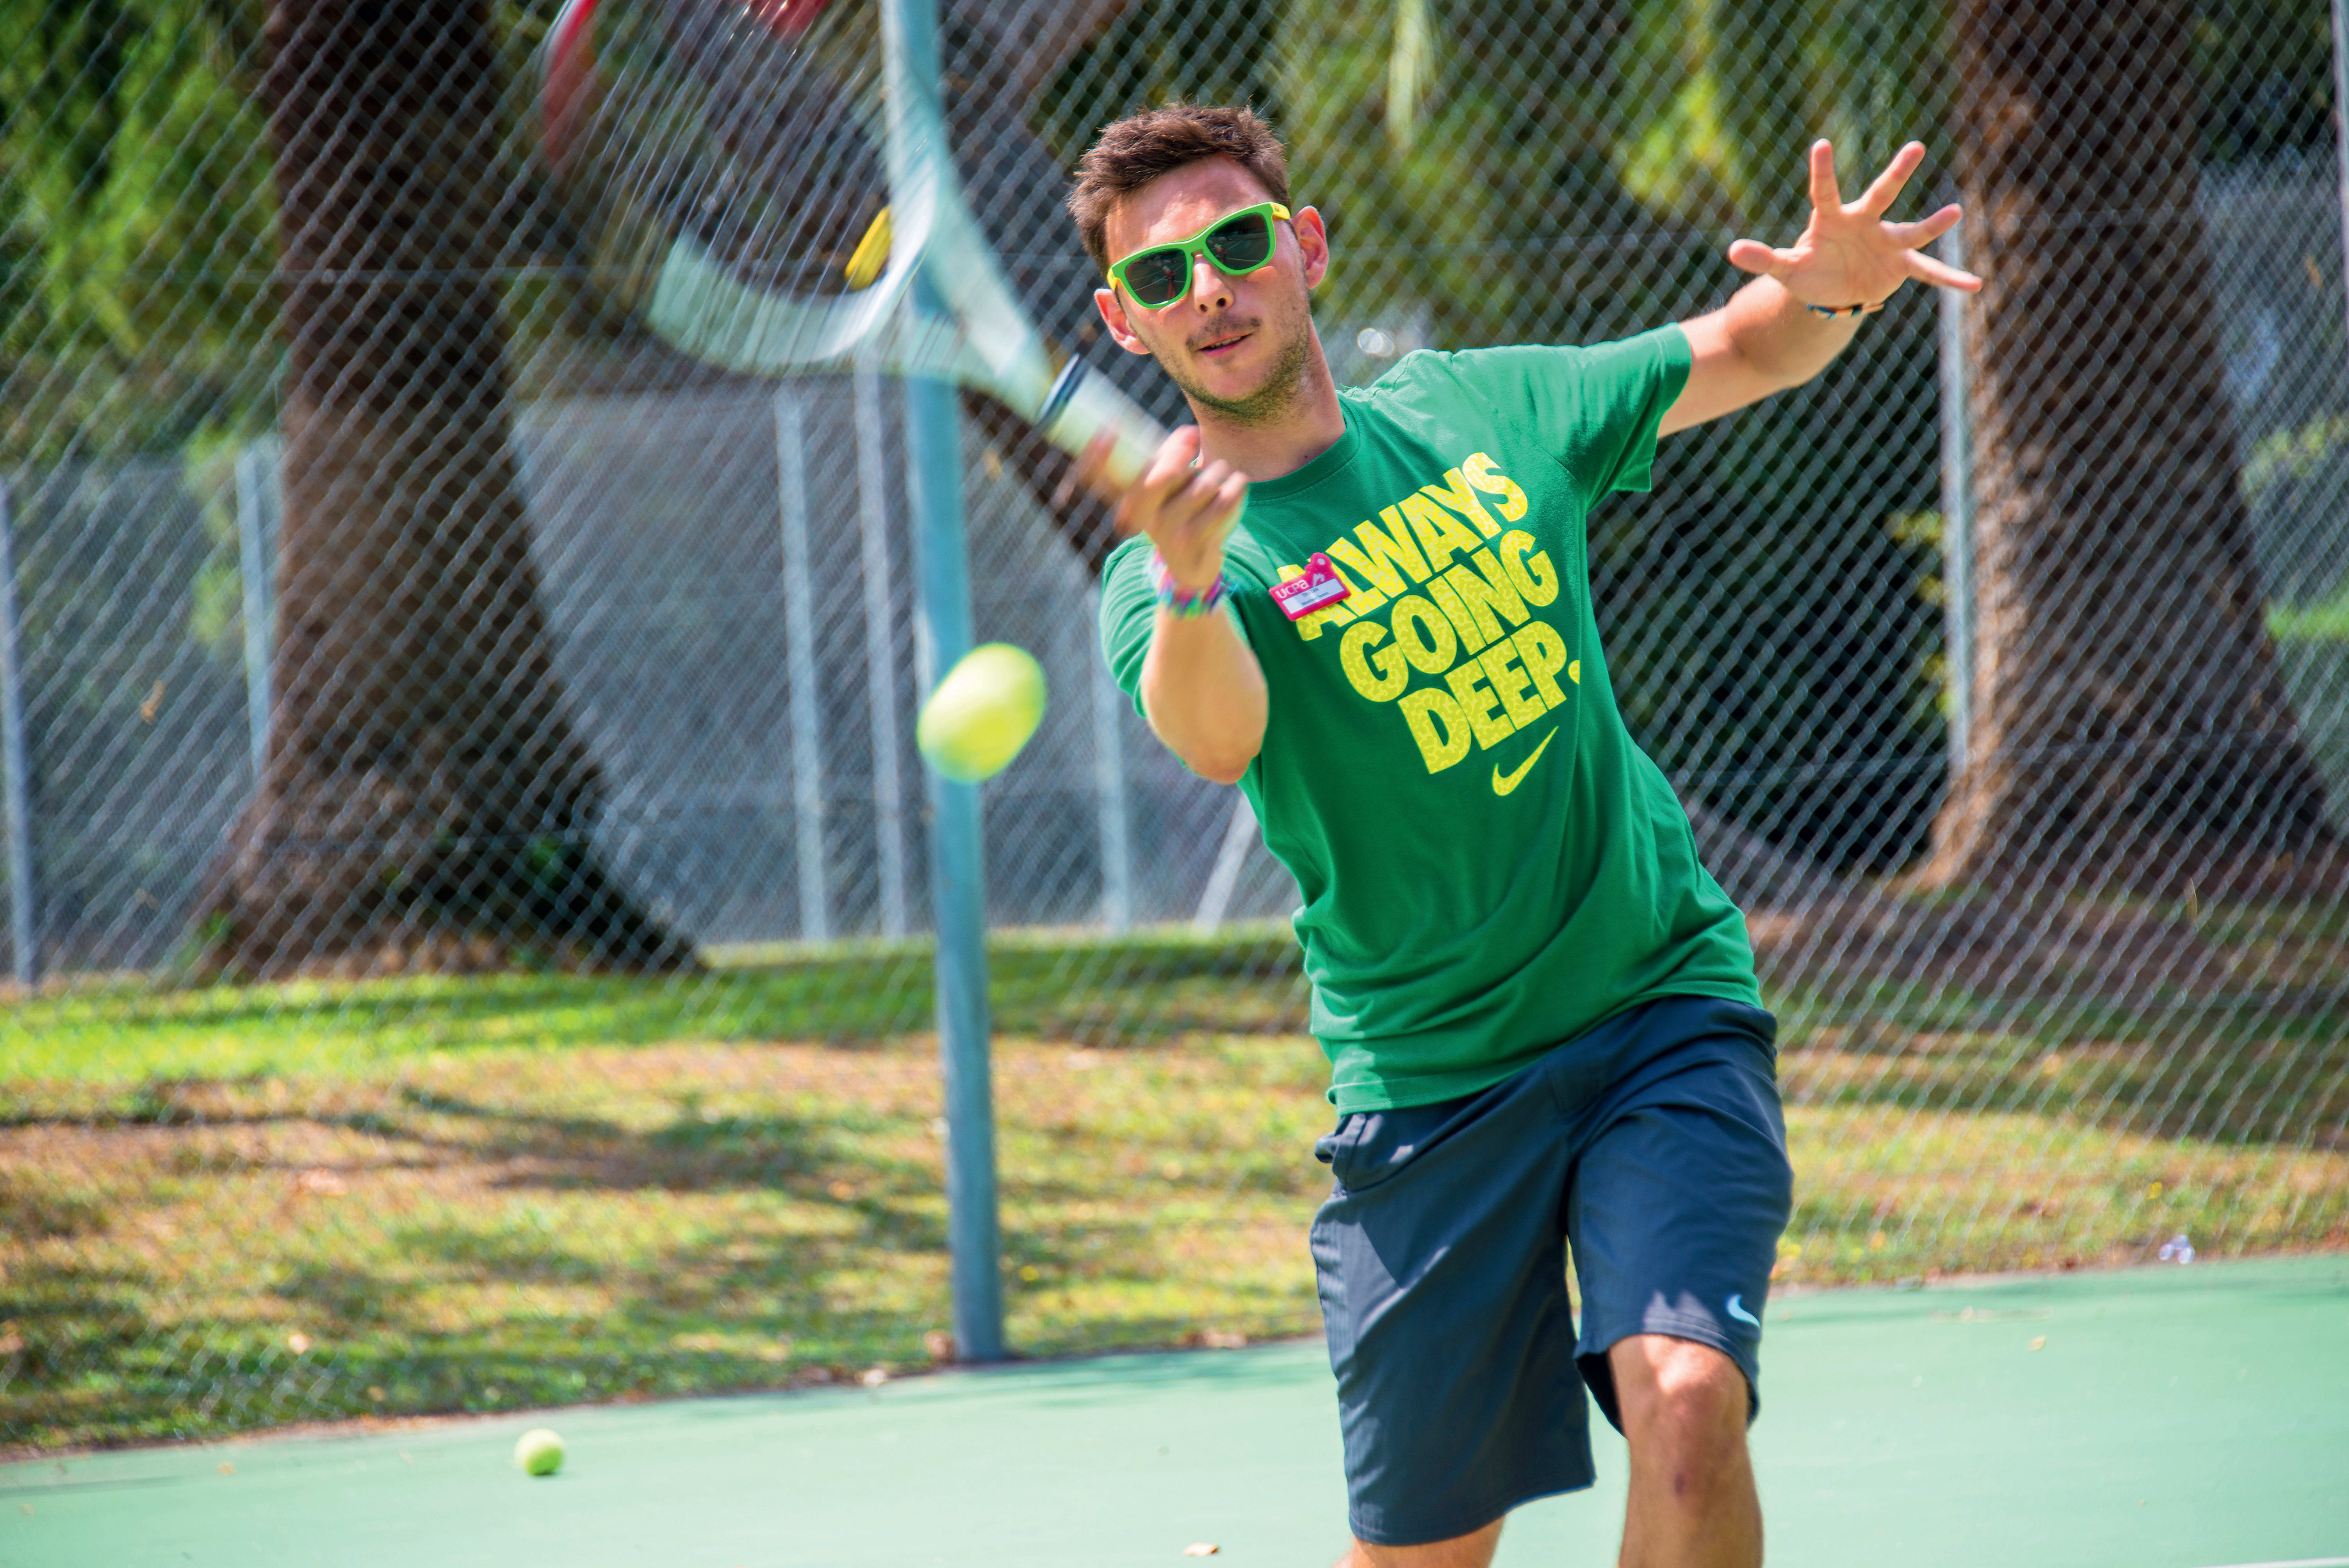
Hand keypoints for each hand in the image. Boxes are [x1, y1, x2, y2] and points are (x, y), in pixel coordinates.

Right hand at [1077, 426, 1247, 590]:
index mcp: (1130, 500)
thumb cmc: (1179, 510)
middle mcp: (1142, 519)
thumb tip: (1190, 434)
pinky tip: (1238, 484)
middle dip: (1176, 458)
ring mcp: (1166, 535)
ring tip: (1222, 472)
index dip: (1098, 459)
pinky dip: (1235, 489)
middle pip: (1154, 481)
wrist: (1191, 565)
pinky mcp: (1194, 546)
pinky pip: (1221, 506)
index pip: (1107, 479)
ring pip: (1199, 488)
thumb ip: (1175, 452)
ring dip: (1216, 473)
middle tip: (1191, 449)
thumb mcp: (1170, 483)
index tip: (1104, 432)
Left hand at [1727, 140, 1981, 310]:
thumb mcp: (1785, 269)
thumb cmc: (1809, 271)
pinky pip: (1928, 271)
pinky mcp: (1900, 265)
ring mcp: (1886, 242)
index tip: (1820, 145)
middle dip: (1897, 173)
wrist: (1833, 289)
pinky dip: (1950, 280)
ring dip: (1933, 224)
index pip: (1825, 190)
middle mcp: (1865, 222)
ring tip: (1955, 212)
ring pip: (1912, 231)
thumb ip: (1763, 259)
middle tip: (1916, 148)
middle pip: (1881, 194)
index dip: (1822, 170)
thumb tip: (1731, 251)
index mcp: (1832, 219)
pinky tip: (1975, 286)